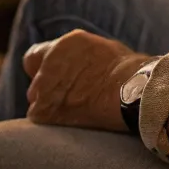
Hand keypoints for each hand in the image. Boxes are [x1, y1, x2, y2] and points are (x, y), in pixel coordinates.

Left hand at [24, 29, 152, 131]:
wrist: (133, 92)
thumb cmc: (130, 74)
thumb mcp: (106, 51)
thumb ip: (83, 56)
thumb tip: (82, 64)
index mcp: (65, 45)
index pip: (34, 58)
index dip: (42, 70)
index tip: (53, 80)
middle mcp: (49, 62)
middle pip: (35, 84)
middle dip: (47, 92)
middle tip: (68, 101)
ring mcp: (44, 87)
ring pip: (37, 102)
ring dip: (51, 107)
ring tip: (75, 114)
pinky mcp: (44, 111)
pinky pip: (40, 118)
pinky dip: (52, 122)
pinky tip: (72, 123)